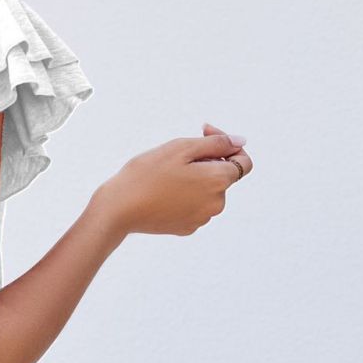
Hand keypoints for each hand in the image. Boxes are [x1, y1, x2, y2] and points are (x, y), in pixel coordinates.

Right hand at [96, 123, 252, 236]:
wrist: (118, 209)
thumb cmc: (146, 174)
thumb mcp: (181, 148)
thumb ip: (216, 143)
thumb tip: (240, 142)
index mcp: (218, 181)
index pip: (243, 161)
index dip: (227, 145)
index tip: (204, 134)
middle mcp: (216, 204)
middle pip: (222, 176)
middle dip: (206, 162)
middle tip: (176, 155)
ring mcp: (202, 219)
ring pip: (207, 191)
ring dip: (194, 179)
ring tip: (166, 175)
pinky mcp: (187, 228)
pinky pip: (194, 206)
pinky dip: (184, 196)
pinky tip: (162, 191)